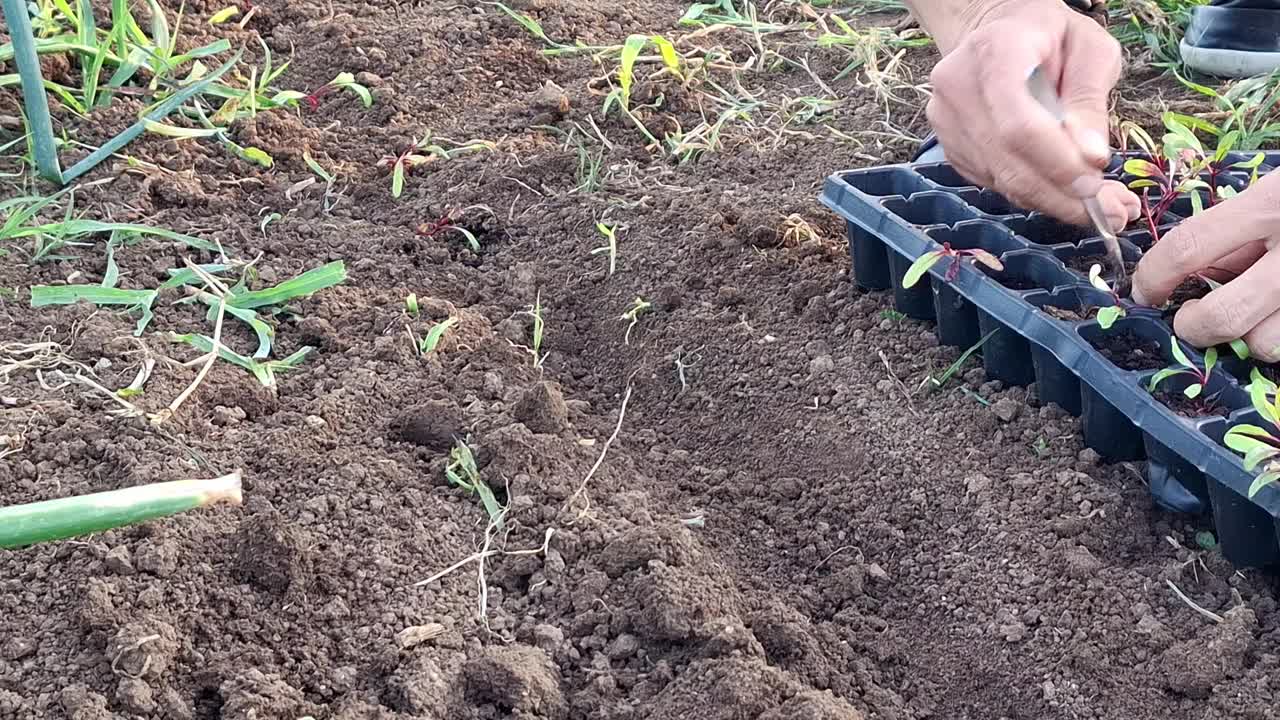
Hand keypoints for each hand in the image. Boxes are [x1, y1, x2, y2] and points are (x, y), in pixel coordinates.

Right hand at [923, 0, 1139, 230]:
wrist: (998, 34)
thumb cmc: (1051, 37)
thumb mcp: (1090, 49)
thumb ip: (1089, 99)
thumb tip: (1091, 157)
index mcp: (996, 52)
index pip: (1019, 124)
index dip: (1056, 163)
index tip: (1096, 183)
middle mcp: (958, 87)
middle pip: (1008, 160)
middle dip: (1061, 194)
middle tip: (1110, 212)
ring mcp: (946, 120)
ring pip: (1001, 179)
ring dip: (1052, 200)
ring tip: (1100, 206)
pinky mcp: (949, 146)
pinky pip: (993, 182)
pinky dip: (1032, 193)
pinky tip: (1062, 190)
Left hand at [1132, 173, 1279, 360]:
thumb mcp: (1279, 189)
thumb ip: (1240, 228)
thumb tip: (1190, 274)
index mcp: (1277, 202)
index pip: (1191, 247)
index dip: (1154, 275)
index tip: (1144, 291)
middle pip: (1224, 316)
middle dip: (1194, 326)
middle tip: (1191, 319)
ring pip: (1268, 345)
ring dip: (1253, 337)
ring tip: (1259, 314)